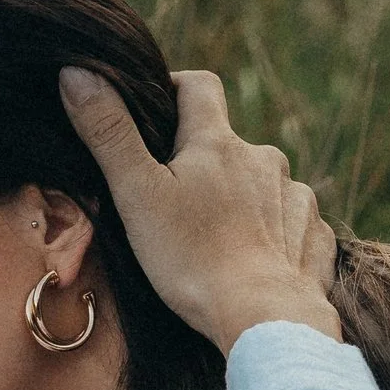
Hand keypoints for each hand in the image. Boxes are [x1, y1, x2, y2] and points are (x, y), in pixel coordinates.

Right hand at [59, 65, 340, 354]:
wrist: (262, 318)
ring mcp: (293, 197)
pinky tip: (258, 257)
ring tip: (217, 234)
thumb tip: (77, 71)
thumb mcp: (136, 194)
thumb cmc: (191, 260)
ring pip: (264, 181)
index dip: (175, 88)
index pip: (198, 86)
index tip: (155, 112)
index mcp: (218, 142)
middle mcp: (263, 158)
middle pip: (230, 140)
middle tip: (176, 195)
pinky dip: (276, 230)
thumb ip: (108, 133)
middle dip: (205, 157)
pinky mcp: (312, 235)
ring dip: (243, 195)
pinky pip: (294, 220)